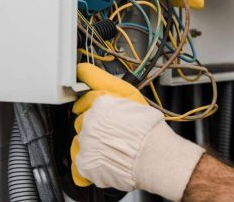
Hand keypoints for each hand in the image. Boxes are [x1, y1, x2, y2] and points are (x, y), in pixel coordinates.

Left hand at [71, 63, 204, 200]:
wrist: (154, 155)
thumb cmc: (148, 127)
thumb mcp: (131, 95)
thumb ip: (104, 83)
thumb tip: (84, 71)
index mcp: (100, 102)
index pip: (85, 97)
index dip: (92, 101)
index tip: (93, 105)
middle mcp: (89, 120)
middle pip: (83, 118)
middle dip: (94, 122)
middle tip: (112, 128)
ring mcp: (85, 142)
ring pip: (81, 138)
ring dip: (91, 140)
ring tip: (111, 144)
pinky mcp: (84, 162)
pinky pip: (79, 159)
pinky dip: (89, 160)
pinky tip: (103, 158)